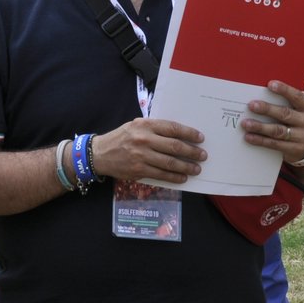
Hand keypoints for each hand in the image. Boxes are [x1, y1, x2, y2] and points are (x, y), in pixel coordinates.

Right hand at [89, 117, 205, 184]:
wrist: (100, 153)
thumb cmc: (121, 138)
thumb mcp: (136, 126)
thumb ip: (155, 129)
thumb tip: (179, 136)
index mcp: (145, 125)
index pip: (173, 128)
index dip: (189, 134)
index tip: (200, 138)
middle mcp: (144, 139)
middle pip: (175, 146)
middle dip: (192, 152)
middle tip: (203, 155)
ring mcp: (141, 156)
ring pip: (170, 163)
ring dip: (187, 167)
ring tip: (196, 169)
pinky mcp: (139, 170)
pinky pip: (161, 175)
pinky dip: (174, 177)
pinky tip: (182, 178)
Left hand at [240, 80, 303, 162]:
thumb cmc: (297, 121)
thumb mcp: (298, 110)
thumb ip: (287, 102)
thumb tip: (262, 93)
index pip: (298, 96)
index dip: (284, 90)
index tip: (270, 84)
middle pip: (286, 114)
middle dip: (267, 109)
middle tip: (252, 105)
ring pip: (278, 131)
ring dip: (260, 127)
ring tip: (246, 123)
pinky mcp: (296, 150)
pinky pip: (275, 144)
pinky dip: (260, 140)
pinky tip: (249, 137)